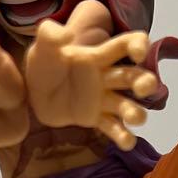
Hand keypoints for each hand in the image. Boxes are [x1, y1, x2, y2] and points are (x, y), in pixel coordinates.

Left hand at [24, 18, 156, 149]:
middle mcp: (106, 77)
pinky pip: (114, 128)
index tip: (138, 54)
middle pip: (135, 77)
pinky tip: (126, 143)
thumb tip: (66, 35)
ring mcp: (103, 100)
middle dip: (146, 82)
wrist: (32, 92)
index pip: (126, 44)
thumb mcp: (42, 45)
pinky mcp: (96, 119)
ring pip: (128, 106)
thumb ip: (49, 35)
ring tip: (134, 119)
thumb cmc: (44, 64)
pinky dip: (123, 137)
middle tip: (142, 89)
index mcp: (97, 56)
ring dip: (136, 112)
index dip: (138, 45)